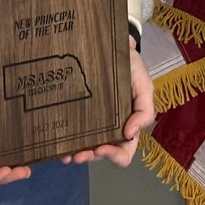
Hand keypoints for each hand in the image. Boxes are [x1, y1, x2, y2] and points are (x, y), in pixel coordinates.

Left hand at [63, 39, 155, 167]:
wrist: (115, 47)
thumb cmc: (132, 68)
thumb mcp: (144, 86)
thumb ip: (144, 110)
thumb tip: (130, 134)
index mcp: (128, 126)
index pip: (124, 152)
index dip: (113, 156)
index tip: (101, 148)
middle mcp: (111, 128)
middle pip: (102, 153)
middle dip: (90, 157)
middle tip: (78, 155)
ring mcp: (94, 122)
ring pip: (86, 147)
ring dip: (77, 154)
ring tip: (66, 154)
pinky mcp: (80, 113)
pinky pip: (73, 133)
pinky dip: (66, 143)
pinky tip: (59, 145)